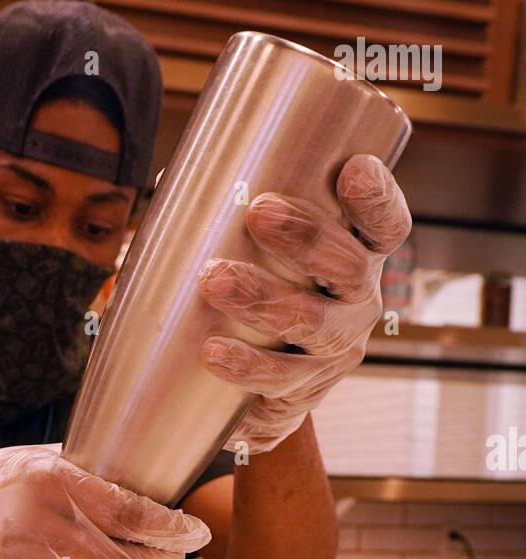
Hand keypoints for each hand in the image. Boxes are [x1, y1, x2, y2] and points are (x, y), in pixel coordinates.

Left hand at [197, 153, 411, 452]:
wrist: (258, 386)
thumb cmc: (258, 287)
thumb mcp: (261, 249)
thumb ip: (231, 211)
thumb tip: (172, 177)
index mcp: (358, 254)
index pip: (385, 225)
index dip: (376, 198)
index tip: (354, 167)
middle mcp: (359, 301)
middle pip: (349, 267)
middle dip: (307, 237)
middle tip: (260, 212)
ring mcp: (335, 349)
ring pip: (314, 324)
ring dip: (266, 298)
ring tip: (215, 279)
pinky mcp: (305, 390)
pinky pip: (279, 380)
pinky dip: (246, 364)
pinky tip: (213, 350)